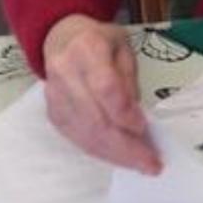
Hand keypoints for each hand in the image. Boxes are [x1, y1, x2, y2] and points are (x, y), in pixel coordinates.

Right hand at [42, 14, 160, 174]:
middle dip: (126, 148)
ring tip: (139, 163)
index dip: (125, 114)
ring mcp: (54, 96)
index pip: (105, 89)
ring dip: (115, 155)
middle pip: (95, 120)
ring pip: (85, 135)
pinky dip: (101, 152)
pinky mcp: (52, 113)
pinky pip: (77, 140)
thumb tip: (137, 122)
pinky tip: (119, 156)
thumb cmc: (98, 42)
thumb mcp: (124, 50)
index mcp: (87, 49)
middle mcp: (65, 72)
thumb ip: (129, 83)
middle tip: (150, 163)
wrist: (63, 39)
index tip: (145, 129)